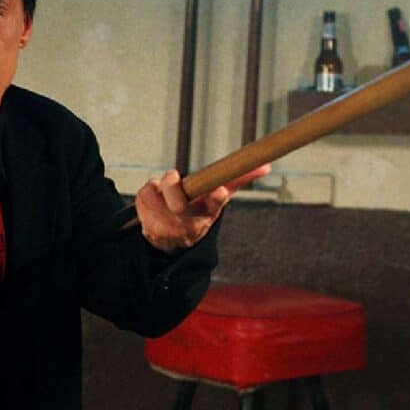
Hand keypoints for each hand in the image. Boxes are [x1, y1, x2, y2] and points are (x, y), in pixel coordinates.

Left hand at [136, 164, 270, 252]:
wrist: (170, 244)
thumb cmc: (197, 215)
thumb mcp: (216, 202)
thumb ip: (237, 182)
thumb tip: (266, 166)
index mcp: (206, 214)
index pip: (214, 205)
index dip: (217, 198)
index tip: (220, 190)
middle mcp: (186, 222)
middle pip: (178, 203)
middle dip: (173, 186)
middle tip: (173, 174)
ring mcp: (164, 224)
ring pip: (157, 192)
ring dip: (159, 185)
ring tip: (165, 189)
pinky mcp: (146, 219)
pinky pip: (144, 193)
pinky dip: (149, 190)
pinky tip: (155, 198)